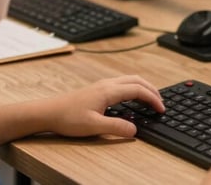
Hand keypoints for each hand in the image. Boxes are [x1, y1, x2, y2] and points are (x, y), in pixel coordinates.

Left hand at [38, 74, 163, 137]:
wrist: (48, 112)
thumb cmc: (67, 117)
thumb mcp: (93, 126)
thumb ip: (116, 127)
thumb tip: (134, 130)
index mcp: (108, 91)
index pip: (138, 90)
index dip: (152, 98)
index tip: (161, 109)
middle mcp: (107, 84)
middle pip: (136, 80)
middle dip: (152, 89)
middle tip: (161, 102)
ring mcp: (102, 85)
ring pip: (129, 80)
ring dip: (143, 87)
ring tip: (151, 98)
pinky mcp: (97, 89)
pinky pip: (122, 83)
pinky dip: (133, 88)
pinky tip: (132, 98)